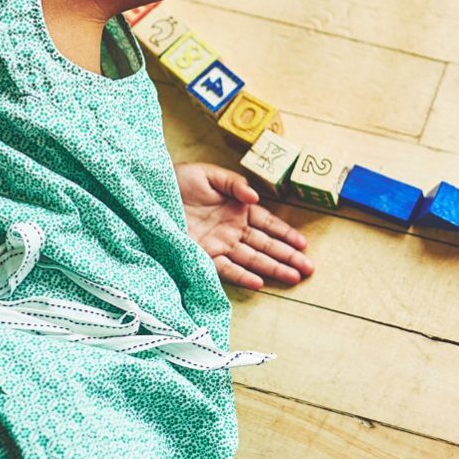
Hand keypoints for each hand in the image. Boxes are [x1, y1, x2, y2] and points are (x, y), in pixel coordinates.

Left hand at [175, 163, 314, 290]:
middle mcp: (232, 229)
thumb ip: (234, 184)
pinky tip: (259, 283)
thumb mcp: (209, 175)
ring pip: (252, 259)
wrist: (148, 194)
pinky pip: (226, 269)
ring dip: (273, 269)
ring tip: (294, 278)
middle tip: (309, 268)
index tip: (303, 244)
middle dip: (288, 257)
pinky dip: (242, 276)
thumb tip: (254, 198)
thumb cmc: (178, 181)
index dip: (286, 234)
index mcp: (237, 208)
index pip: (268, 224)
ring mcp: (219, 244)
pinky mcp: (203, 255)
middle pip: (266, 245)